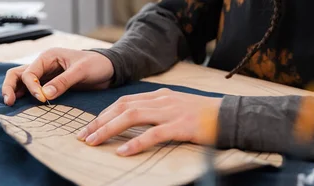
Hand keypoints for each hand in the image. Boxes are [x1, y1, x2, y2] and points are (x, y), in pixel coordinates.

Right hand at [2, 48, 113, 105]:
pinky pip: (33, 90)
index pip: (29, 72)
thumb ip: (63, 82)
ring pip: (22, 82)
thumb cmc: (96, 64)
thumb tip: (45, 95)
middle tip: (9, 102)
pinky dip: (25, 96)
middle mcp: (43, 65)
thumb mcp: (81, 71)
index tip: (41, 99)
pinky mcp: (50, 85)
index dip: (31, 86)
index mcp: (48, 56)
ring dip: (15, 91)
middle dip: (10, 86)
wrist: (108, 70)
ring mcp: (45, 75)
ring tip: (11, 104)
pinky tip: (23, 106)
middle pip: (18, 74)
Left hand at [76, 88, 221, 155]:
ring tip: (93, 142)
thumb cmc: (203, 116)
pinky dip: (135, 142)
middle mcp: (161, 100)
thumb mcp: (176, 107)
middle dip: (99, 122)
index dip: (104, 114)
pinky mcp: (181, 126)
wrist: (231, 115)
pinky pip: (153, 134)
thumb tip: (134, 121)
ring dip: (109, 129)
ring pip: (131, 117)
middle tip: (82, 136)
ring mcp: (171, 112)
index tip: (89, 126)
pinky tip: (122, 151)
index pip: (124, 102)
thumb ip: (157, 111)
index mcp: (159, 96)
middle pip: (122, 108)